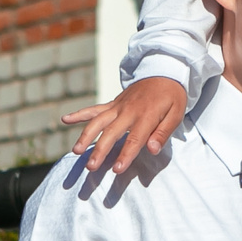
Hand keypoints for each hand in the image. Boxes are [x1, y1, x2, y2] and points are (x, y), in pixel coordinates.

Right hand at [62, 78, 187, 173]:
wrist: (163, 71)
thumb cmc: (172, 97)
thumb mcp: (176, 114)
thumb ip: (163, 133)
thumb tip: (152, 150)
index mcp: (146, 115)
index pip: (135, 139)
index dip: (126, 154)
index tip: (117, 169)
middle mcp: (128, 111)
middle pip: (111, 132)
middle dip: (100, 150)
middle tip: (90, 167)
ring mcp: (118, 106)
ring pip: (98, 121)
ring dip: (85, 136)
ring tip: (75, 151)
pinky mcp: (112, 104)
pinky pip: (94, 109)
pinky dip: (79, 114)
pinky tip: (65, 119)